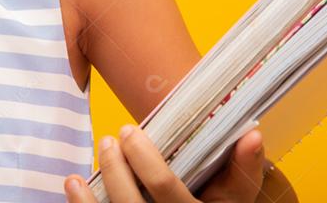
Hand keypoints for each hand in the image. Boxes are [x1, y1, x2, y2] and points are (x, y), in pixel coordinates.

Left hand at [63, 125, 265, 202]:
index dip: (144, 160)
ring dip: (96, 186)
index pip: (166, 190)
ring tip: (99, 151)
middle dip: (116, 166)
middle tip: (113, 136)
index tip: (129, 131)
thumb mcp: (235, 199)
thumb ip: (244, 171)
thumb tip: (253, 134)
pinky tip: (74, 183)